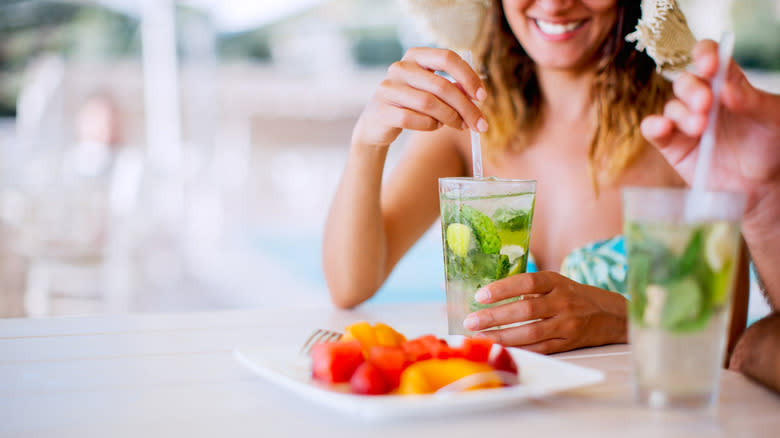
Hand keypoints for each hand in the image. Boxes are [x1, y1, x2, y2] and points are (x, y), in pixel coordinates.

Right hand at [351, 47, 487, 148]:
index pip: (447, 58)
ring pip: (429, 103)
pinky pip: (413, 119)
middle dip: (466, 107)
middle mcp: (400, 68)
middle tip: (479, 125)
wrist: (377, 123)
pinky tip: (434, 126)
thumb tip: (478, 95)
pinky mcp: (381, 110)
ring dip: (450, 118)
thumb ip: (454, 89)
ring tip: (459, 126)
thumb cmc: (411, 104)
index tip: (483, 97)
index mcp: (416, 56)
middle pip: (441, 85)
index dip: (468, 77)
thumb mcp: (433, 92)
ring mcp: (388, 88)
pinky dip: (429, 125)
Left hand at [462, 271, 627, 353]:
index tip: (480, 295)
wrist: (611, 315)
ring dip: (502, 337)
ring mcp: (567, 324)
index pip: (527, 283)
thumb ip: (529, 289)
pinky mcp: (569, 343)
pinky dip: (519, 349)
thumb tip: (490, 296)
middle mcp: (563, 302)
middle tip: (471, 321)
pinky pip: (540, 349)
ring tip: (479, 337)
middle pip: (526, 310)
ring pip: (531, 333)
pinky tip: (500, 348)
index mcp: (556, 282)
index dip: (503, 288)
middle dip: (495, 317)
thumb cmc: (573, 296)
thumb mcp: (555, 283)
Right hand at [640, 40, 779, 221]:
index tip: (710, 66)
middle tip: (706, 104)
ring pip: (672, 106)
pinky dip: (654, 126)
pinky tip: (662, 128)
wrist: (761, 185)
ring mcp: (685, 122)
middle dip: (692, 90)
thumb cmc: (771, 145)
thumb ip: (755, 102)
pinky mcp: (672, 145)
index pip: (709, 57)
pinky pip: (654, 131)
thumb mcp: (775, 119)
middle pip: (686, 81)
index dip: (705, 55)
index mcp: (728, 83)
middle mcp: (703, 99)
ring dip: (682, 114)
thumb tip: (728, 90)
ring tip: (700, 128)